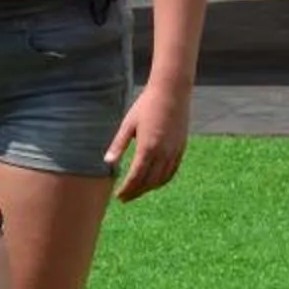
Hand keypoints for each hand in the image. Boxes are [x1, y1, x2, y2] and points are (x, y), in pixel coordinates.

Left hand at [109, 82, 190, 201]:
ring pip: (162, 179)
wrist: (172, 90)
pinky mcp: (181, 147)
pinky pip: (172, 171)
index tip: (118, 196)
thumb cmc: (146, 104)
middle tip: (125, 198)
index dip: (127, 189)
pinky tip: (154, 182)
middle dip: (136, 192)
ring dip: (148, 189)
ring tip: (137, 192)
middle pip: (149, 182)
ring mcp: (174, 151)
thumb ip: (118, 145)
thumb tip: (107, 163)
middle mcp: (163, 153)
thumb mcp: (128, 124)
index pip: (136, 177)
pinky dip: (162, 181)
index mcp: (148, 147)